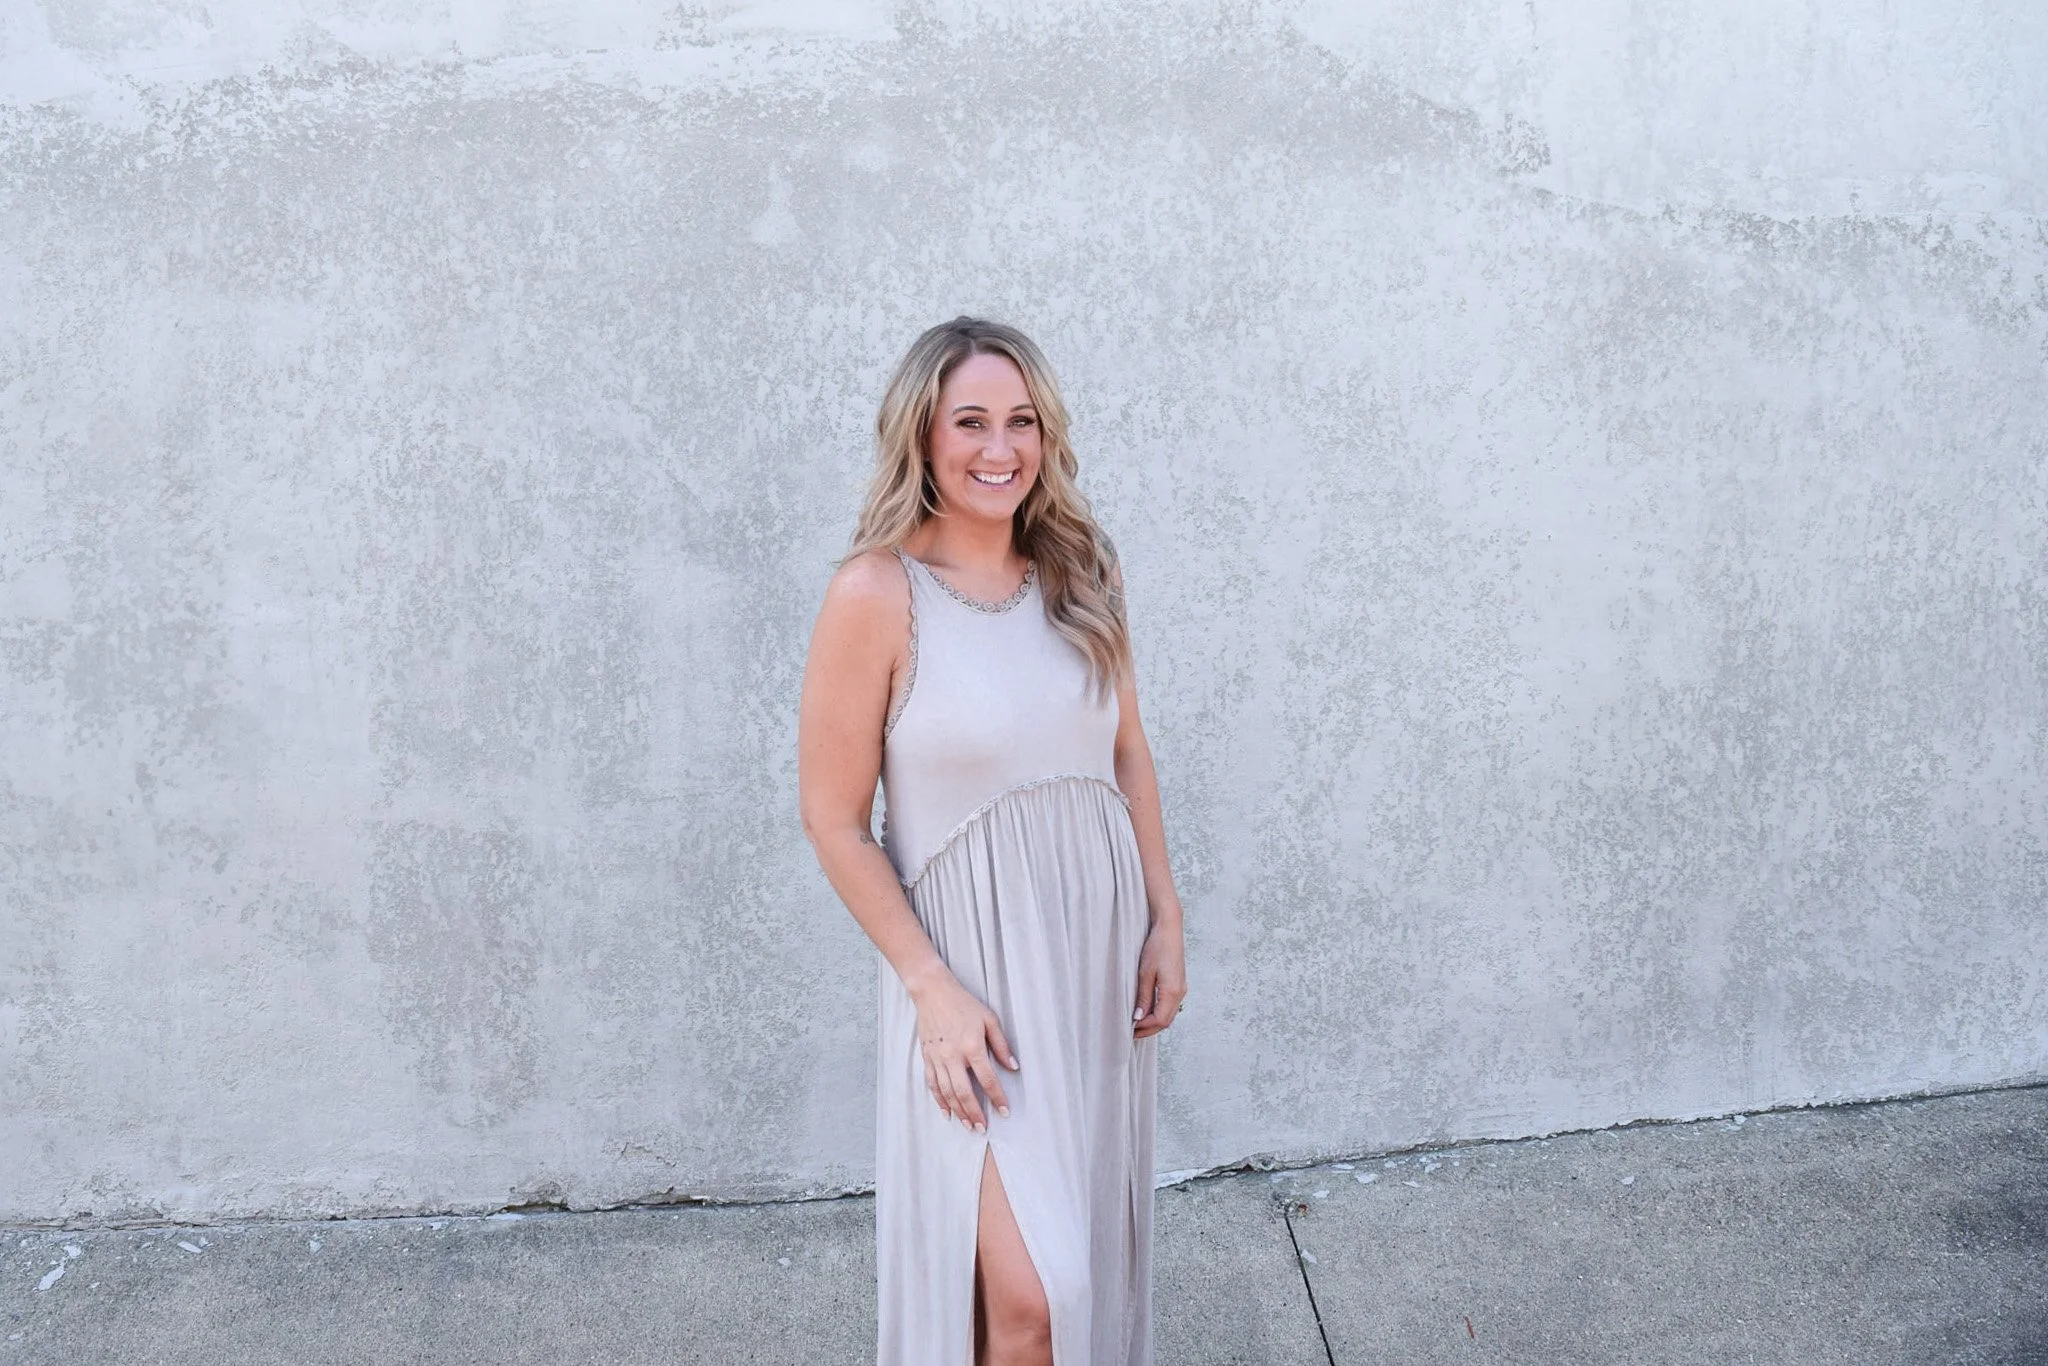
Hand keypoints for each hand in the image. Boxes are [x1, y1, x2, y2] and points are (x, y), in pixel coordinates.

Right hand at [911, 976, 1017, 1132]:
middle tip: (982, 1128)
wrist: (933, 993)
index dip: (997, 1097)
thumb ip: (1002, 1045)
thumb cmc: (963, 1004)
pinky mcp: (927, 1058)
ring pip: (948, 1092)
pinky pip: (932, 1085)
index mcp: (971, 1046)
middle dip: (975, 1113)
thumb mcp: (989, 1019)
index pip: (987, 1078)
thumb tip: (1013, 1066)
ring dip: (958, 1111)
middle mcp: (953, 1056)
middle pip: (964, 1092)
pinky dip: (940, 1101)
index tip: (1004, 1111)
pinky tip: (947, 1112)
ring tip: (968, 1125)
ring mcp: (938, 1058)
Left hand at [1132, 918, 1186, 1038]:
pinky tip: (1146, 1011)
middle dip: (1149, 1029)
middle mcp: (1180, 993)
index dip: (1144, 1028)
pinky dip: (1158, 1012)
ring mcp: (1181, 989)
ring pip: (1168, 1015)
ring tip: (1136, 1024)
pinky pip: (1169, 1006)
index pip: (1159, 1020)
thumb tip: (1138, 1018)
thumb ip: (1143, 997)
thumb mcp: (1145, 973)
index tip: (1129, 1028)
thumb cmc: (1157, 947)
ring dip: (1153, 1022)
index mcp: (1172, 992)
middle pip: (1166, 1021)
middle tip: (1131, 1032)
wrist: (1169, 929)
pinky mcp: (1179, 984)